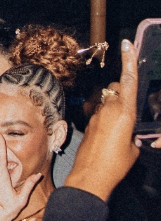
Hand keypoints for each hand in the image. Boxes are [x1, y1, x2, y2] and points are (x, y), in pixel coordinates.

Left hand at [67, 39, 139, 199]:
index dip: (129, 60)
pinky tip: (109, 136)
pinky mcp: (88, 123)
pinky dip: (106, 118)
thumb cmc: (115, 164)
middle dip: (122, 92)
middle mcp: (109, 108)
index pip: (129, 79)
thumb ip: (133, 133)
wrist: (90, 177)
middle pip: (117, 88)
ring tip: (118, 130)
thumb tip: (130, 132)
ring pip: (107, 100)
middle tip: (128, 112)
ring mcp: (96, 115)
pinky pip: (100, 113)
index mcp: (125, 112)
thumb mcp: (133, 148)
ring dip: (113, 106)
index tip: (127, 43)